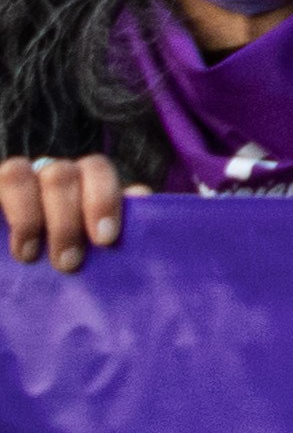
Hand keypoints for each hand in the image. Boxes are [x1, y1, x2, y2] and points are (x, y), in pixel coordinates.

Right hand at [0, 153, 124, 271]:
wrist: (32, 265)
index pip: (96, 168)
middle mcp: (49, 174)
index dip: (102, 199)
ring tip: (29, 255)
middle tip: (68, 264)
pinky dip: (2, 207)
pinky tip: (2, 234)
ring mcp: (16, 181)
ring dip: (26, 216)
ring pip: (18, 173)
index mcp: (83, 179)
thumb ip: (123, 220)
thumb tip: (139, 195)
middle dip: (65, 222)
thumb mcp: (98, 243)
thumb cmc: (73, 257)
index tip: (105, 239)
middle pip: (60, 175)